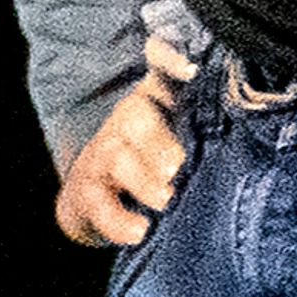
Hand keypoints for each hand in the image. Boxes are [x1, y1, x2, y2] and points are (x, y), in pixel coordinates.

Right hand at [56, 65, 186, 250]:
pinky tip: (138, 232)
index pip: (161, 77)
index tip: (189, 70)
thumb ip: (202, 122)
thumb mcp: (177, 141)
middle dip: (156, 137)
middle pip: (133, 114)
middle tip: (176, 166)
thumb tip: (211, 90)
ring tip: (165, 200)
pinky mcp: (85, 195)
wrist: (92, 203)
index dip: (169, 64)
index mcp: (150, 107)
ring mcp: (99, 159)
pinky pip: (99, 206)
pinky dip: (118, 221)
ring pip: (115, 157)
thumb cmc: (149, 167)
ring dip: (141, 179)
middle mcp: (121, 126)